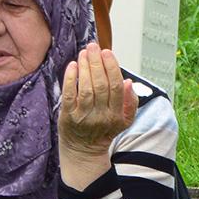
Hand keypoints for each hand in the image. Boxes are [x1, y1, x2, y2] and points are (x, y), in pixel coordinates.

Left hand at [57, 46, 135, 188]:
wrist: (83, 151)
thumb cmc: (103, 130)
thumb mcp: (123, 120)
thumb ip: (129, 102)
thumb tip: (128, 82)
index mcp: (116, 115)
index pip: (116, 86)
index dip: (112, 67)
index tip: (107, 52)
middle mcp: (101, 116)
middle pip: (101, 85)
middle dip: (97, 63)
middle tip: (93, 47)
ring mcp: (84, 117)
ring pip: (86, 89)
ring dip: (85, 68)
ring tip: (84, 53)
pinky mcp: (68, 117)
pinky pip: (69, 95)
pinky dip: (71, 79)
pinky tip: (73, 65)